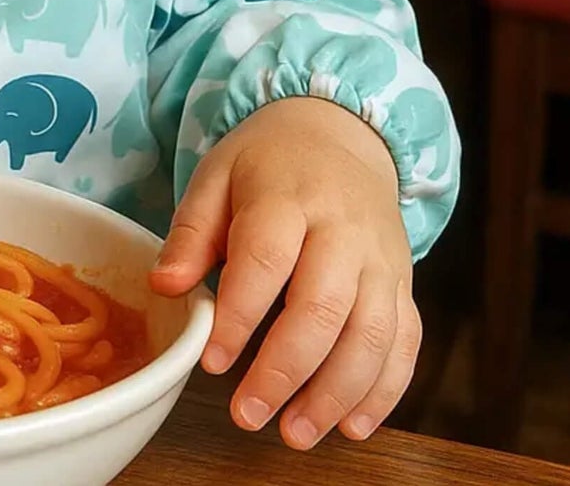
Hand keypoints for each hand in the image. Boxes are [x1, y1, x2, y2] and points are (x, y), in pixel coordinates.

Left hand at [149, 96, 419, 449]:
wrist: (339, 134)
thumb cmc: (266, 163)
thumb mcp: (216, 177)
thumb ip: (190, 233)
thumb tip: (164, 286)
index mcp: (287, 197)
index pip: (265, 260)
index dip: (241, 316)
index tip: (212, 362)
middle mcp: (343, 230)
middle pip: (323, 306)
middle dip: (286, 371)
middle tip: (248, 415)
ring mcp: (382, 259)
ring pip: (371, 335)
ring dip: (336, 394)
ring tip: (296, 434)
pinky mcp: (405, 283)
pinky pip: (405, 343)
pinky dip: (384, 391)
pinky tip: (350, 426)